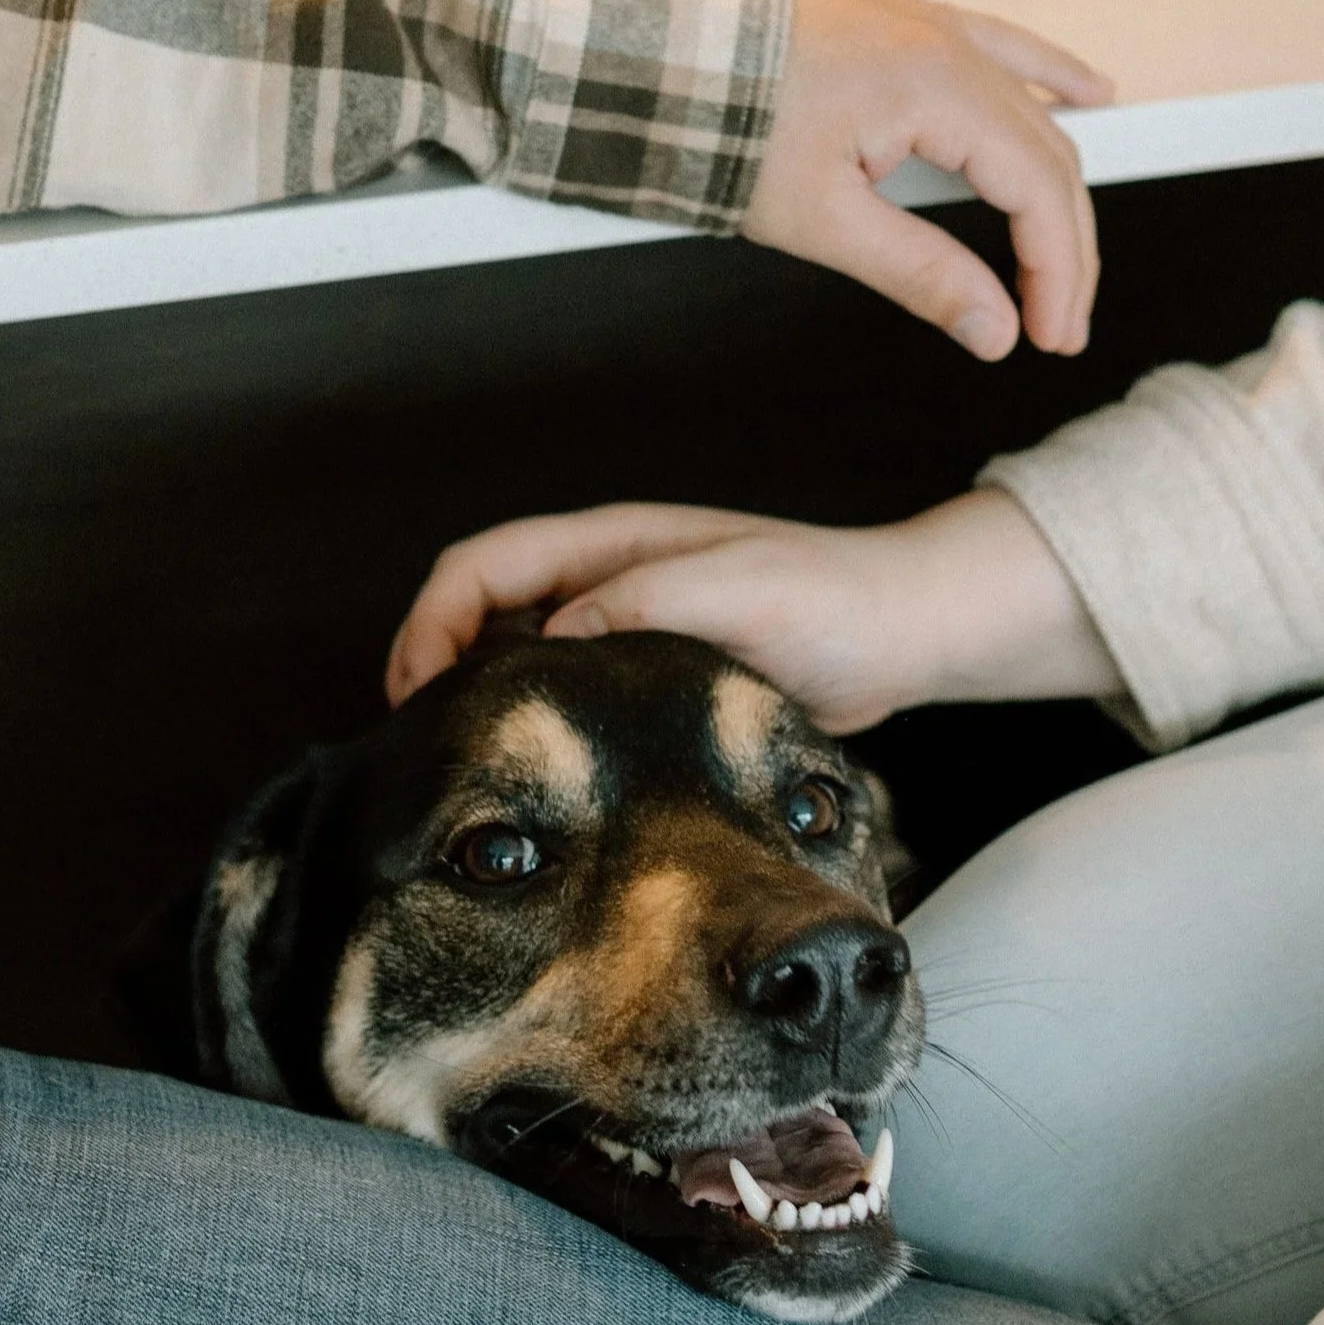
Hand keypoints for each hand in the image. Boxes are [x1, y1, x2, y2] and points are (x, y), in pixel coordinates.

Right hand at [385, 488, 1122, 728]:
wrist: (908, 630)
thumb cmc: (832, 598)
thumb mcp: (735, 590)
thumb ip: (640, 603)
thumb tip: (547, 643)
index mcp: (609, 542)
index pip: (480, 564)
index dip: (432, 621)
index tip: (415, 691)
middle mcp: (605, 580)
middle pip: (481, 610)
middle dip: (435, 664)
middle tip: (425, 744)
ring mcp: (626, 629)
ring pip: (517, 656)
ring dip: (480, 700)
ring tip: (465, 765)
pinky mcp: (653, 677)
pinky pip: (570, 696)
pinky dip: (536, 727)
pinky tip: (539, 781)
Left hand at [747, 0, 1111, 360]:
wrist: (666, 45)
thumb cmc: (723, 121)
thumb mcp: (820, 220)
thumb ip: (919, 273)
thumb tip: (994, 329)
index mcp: (938, 89)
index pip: (1037, 191)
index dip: (1057, 273)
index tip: (1050, 337)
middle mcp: (950, 48)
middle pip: (1048, 157)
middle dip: (1066, 250)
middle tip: (1060, 326)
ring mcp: (933, 29)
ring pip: (1033, 114)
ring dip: (1059, 190)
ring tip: (1069, 261)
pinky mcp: (908, 27)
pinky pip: (1005, 49)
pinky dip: (1053, 79)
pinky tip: (1094, 97)